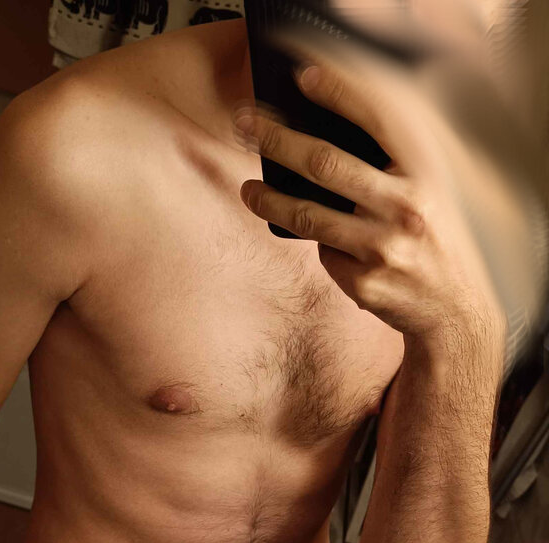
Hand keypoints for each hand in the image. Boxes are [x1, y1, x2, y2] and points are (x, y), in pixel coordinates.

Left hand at [234, 37, 516, 362]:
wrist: (455, 308)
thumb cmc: (433, 238)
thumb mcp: (428, 190)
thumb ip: (388, 165)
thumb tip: (315, 148)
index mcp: (426, 172)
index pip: (378, 117)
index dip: (338, 92)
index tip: (302, 77)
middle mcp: (406, 206)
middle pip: (324, 163)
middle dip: (276, 139)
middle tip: (244, 126)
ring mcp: (383, 247)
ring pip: (307, 215)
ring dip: (268, 199)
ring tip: (248, 189)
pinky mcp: (364, 283)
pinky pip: (324, 253)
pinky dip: (320, 245)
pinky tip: (324, 243)